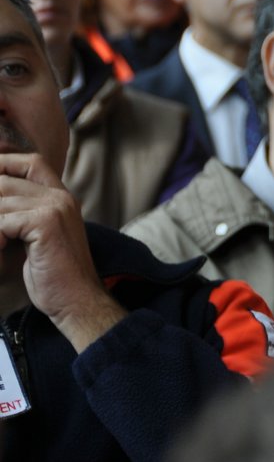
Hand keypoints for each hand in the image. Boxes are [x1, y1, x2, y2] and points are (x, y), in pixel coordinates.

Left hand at [0, 153, 125, 350]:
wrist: (77, 300)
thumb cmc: (54, 274)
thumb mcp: (39, 237)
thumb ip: (22, 215)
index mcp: (62, 198)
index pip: (30, 162)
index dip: (3, 166)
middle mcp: (61, 197)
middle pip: (4, 181)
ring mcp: (55, 208)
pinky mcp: (46, 223)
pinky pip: (1, 221)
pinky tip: (2, 249)